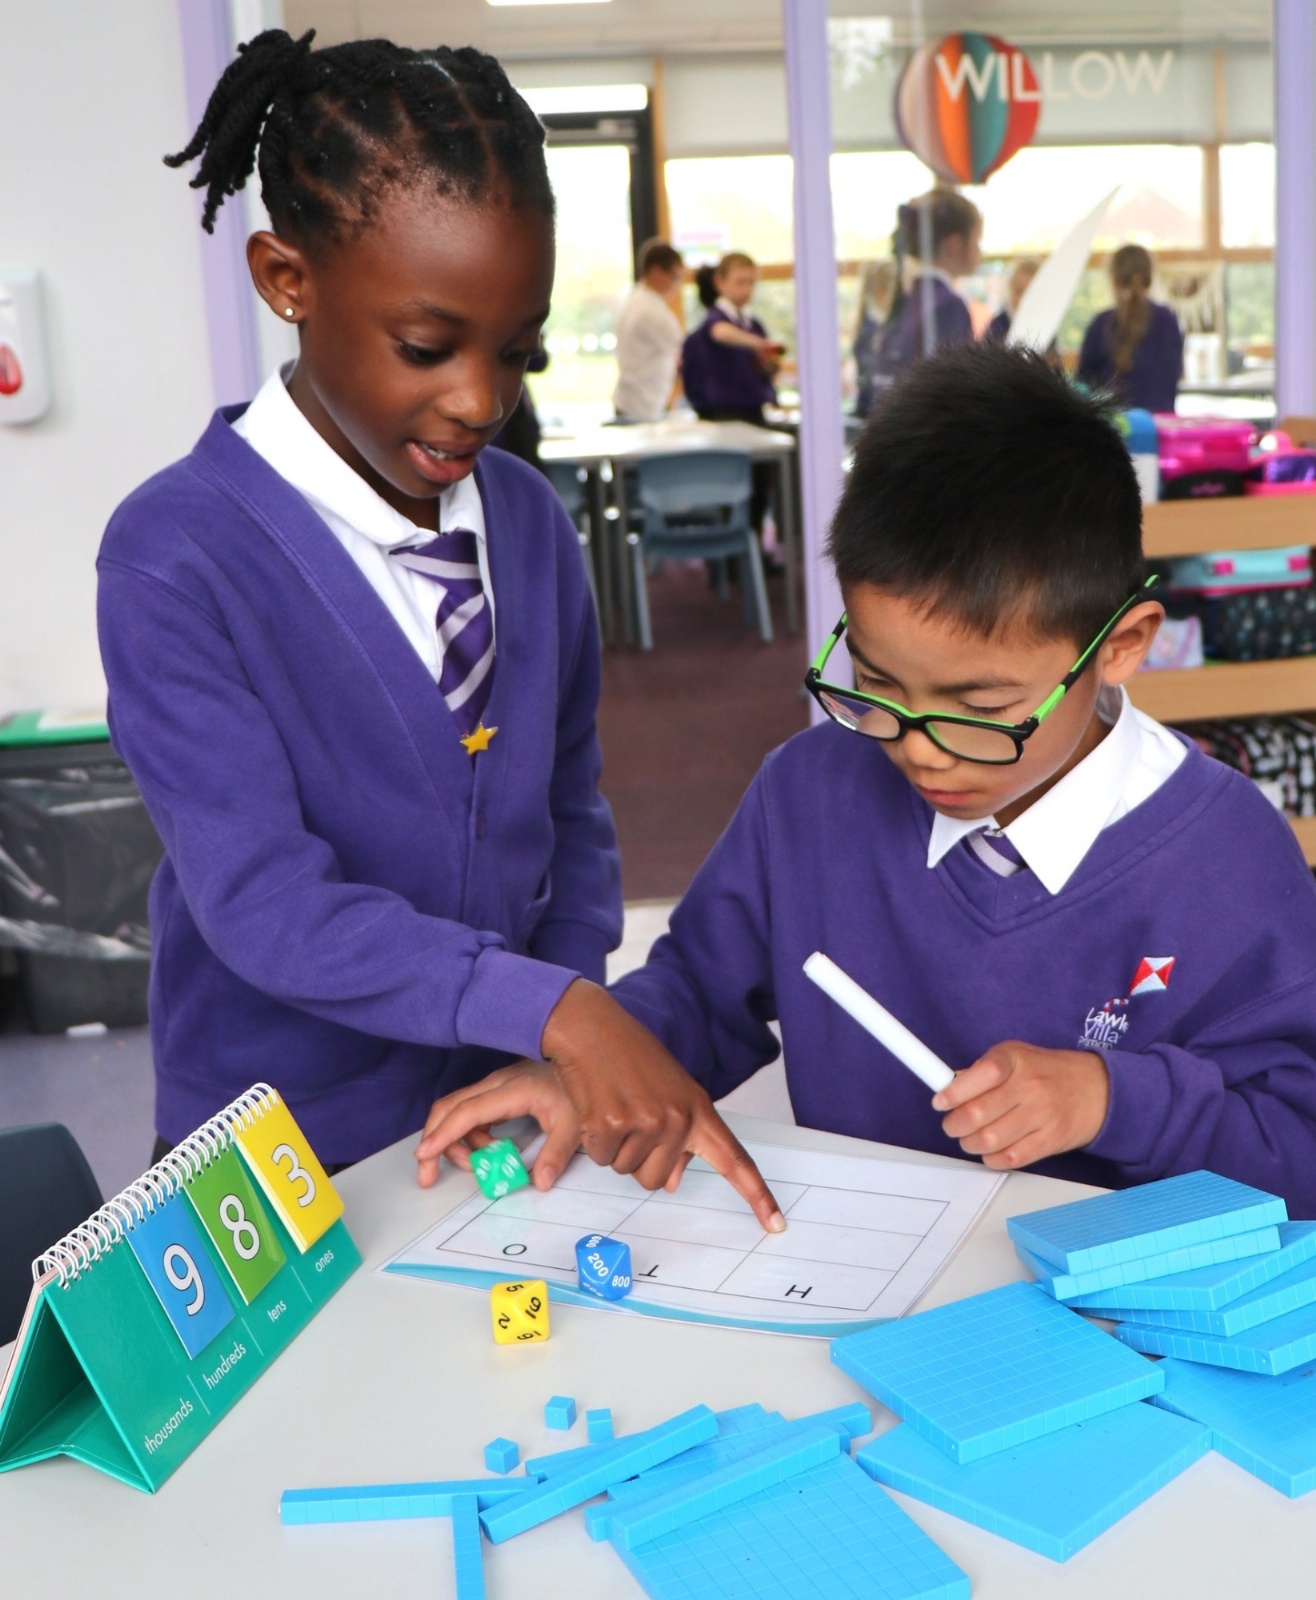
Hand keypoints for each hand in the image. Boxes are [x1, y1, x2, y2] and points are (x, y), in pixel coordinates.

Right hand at [416, 1061, 579, 1189]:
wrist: (585, 1057)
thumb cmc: (577, 1088)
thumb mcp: (575, 1123)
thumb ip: (556, 1154)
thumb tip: (540, 1183)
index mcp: (514, 1090)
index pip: (469, 1112)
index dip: (444, 1134)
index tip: (424, 1155)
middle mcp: (496, 1083)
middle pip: (449, 1107)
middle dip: (433, 1140)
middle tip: (427, 1175)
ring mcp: (493, 1085)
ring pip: (456, 1110)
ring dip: (453, 1141)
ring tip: (475, 1165)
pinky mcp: (495, 1090)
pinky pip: (469, 1112)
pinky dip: (467, 1135)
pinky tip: (487, 1150)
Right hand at [418, 980, 785, 1231]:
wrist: (591, 1026)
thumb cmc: (629, 1054)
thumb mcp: (666, 1091)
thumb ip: (678, 1135)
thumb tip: (670, 1181)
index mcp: (699, 1109)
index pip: (735, 1159)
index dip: (757, 1195)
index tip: (775, 1224)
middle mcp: (677, 1119)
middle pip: (656, 1180)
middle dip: (638, 1159)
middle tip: (628, 1117)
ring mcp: (646, 1122)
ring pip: (627, 1170)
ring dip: (614, 1147)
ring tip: (613, 1104)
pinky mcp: (612, 1125)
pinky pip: (602, 1158)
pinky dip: (595, 1139)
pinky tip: (596, 1106)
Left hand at [931, 1042, 1109, 1169]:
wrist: (1098, 1089)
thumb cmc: (1047, 1071)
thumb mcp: (1015, 1056)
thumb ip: (982, 1070)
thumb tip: (949, 1088)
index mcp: (1015, 1060)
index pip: (981, 1074)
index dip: (954, 1092)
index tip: (940, 1102)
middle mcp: (1030, 1086)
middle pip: (979, 1114)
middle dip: (955, 1124)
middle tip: (952, 1125)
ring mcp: (1042, 1115)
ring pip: (991, 1140)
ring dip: (970, 1144)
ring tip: (970, 1138)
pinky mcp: (1051, 1141)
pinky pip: (1011, 1158)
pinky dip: (992, 1158)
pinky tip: (990, 1150)